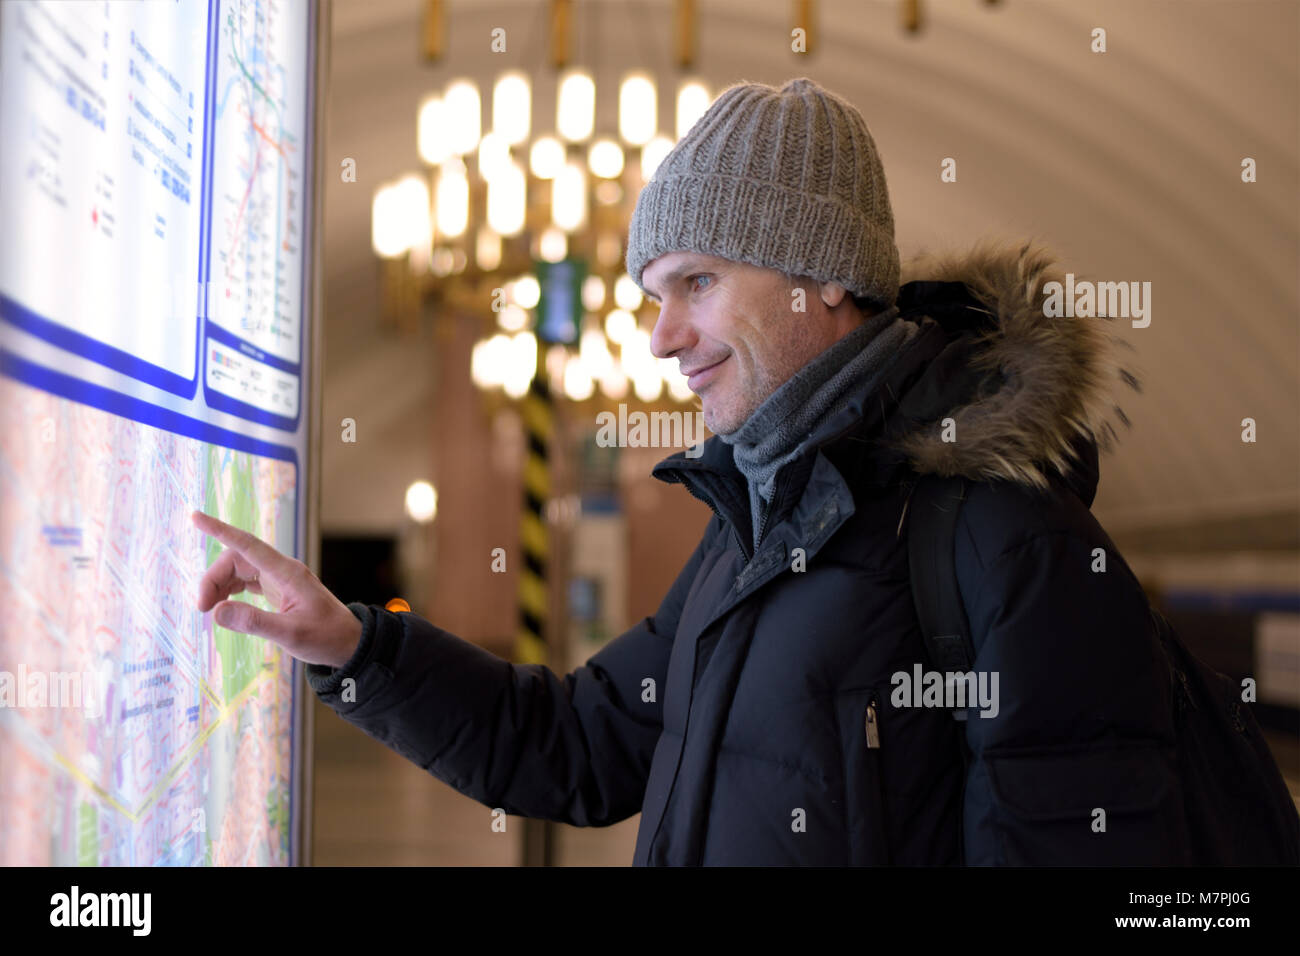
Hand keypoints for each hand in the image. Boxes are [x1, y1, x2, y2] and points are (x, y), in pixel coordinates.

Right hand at [191, 509, 362, 668]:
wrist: (349, 643)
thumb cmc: (326, 637)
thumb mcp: (290, 634)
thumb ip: (253, 622)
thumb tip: (216, 611)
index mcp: (287, 573)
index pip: (247, 544)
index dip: (219, 530)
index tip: (195, 517)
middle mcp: (282, 570)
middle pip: (237, 559)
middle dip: (214, 578)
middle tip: (202, 608)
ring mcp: (280, 579)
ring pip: (239, 570)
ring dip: (220, 585)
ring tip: (208, 610)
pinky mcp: (278, 589)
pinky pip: (247, 581)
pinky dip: (230, 591)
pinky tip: (223, 606)